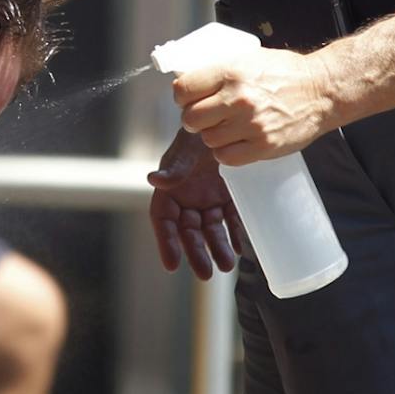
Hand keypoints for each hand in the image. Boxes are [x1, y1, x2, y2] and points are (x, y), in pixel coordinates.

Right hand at [147, 132, 244, 278]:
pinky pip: (231, 219)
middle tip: (205, 273)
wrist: (226, 120)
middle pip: (188, 231)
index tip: (172, 265)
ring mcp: (208, 199)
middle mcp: (187, 198)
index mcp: (169, 188)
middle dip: (195, 252)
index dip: (166, 242)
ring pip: (210, 229)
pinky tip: (241, 246)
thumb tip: (153, 180)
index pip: (163, 220)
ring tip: (227, 264)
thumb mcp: (185, 149)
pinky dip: (235, 233)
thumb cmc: (197, 133)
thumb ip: (173, 167)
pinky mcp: (228, 197)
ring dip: (217, 247)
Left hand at [172, 44, 332, 166]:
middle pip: (190, 118)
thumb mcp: (247, 58)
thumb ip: (218, 71)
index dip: (181, 96)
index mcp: (230, 72)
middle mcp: (238, 98)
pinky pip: (226, 157)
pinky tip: (236, 140)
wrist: (322, 90)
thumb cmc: (286, 73)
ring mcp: (251, 124)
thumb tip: (188, 83)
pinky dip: (226, 152)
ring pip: (207, 139)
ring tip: (228, 126)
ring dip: (213, 135)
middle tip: (205, 116)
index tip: (187, 98)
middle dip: (194, 118)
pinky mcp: (263, 146)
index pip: (183, 89)